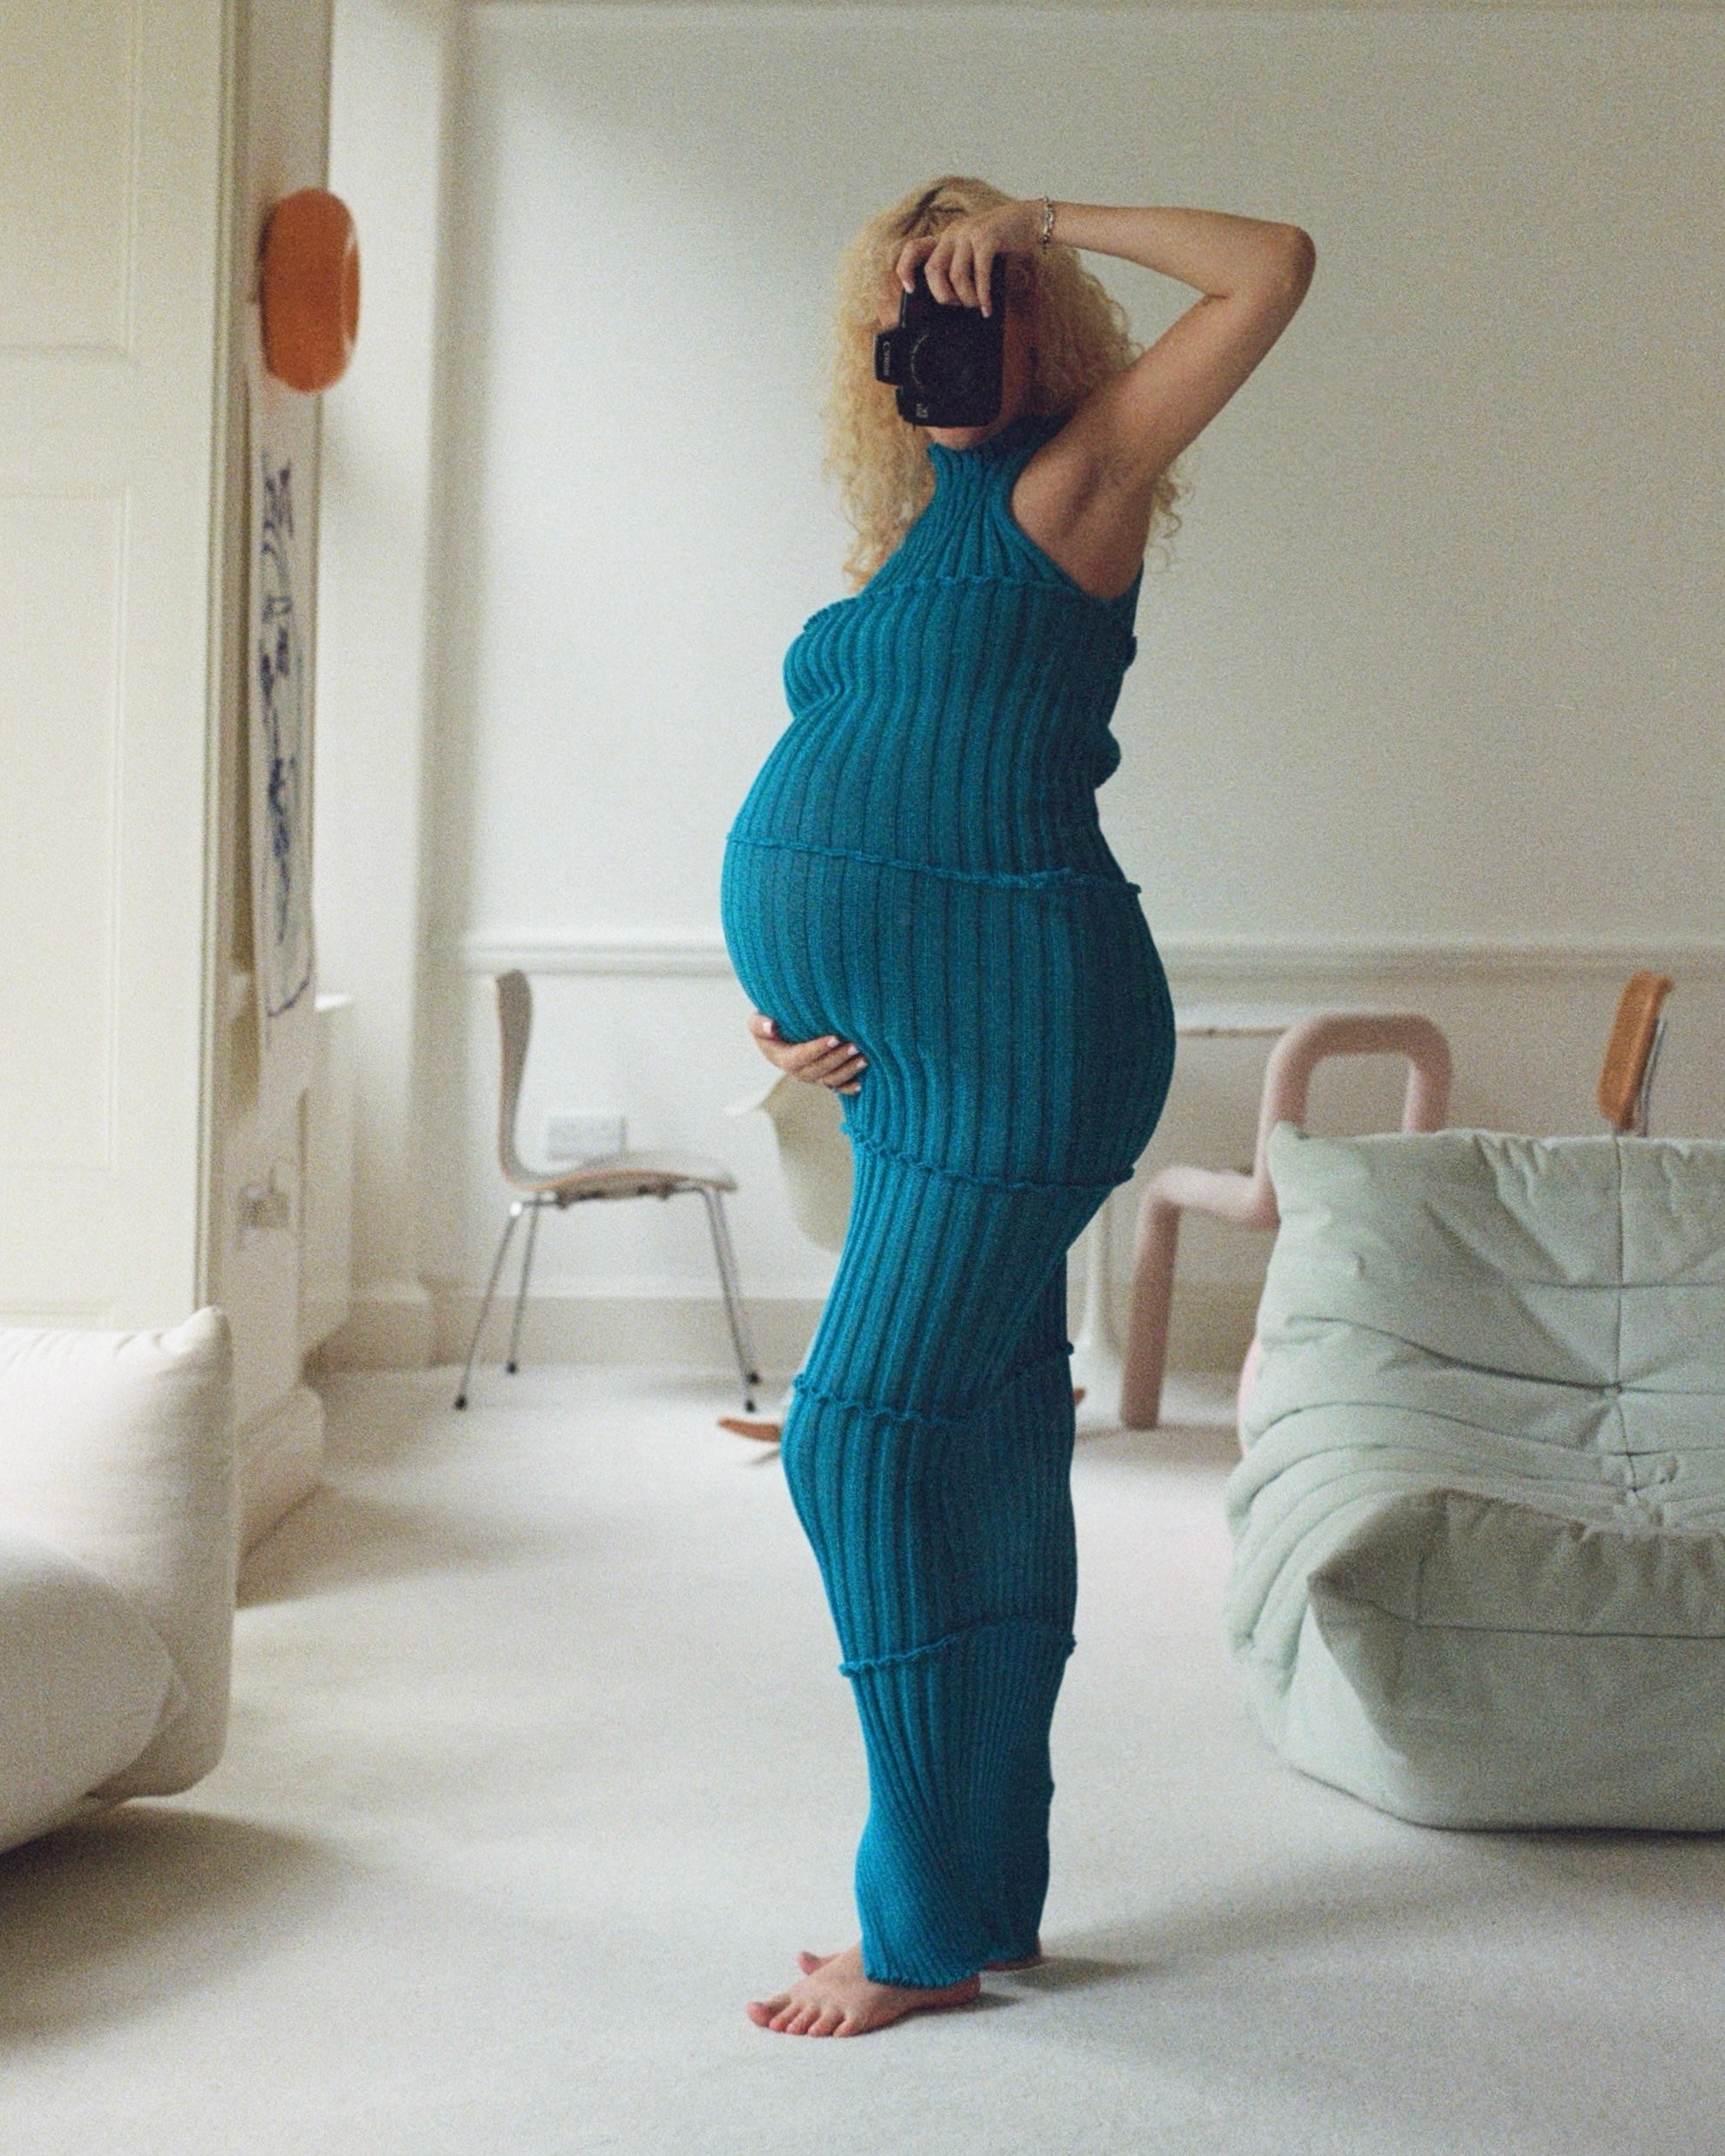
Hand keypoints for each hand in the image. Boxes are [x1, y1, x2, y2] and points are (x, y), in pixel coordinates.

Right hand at [749, 1013, 867, 1093]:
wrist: (780, 1033)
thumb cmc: (770, 1023)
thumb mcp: (757, 1021)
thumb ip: (759, 1024)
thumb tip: (771, 1026)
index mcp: (782, 1058)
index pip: (799, 1058)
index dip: (816, 1050)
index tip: (834, 1037)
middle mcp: (797, 1072)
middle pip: (817, 1071)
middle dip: (837, 1060)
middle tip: (855, 1046)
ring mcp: (811, 1077)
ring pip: (829, 1080)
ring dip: (847, 1072)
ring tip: (864, 1059)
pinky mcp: (823, 1078)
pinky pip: (836, 1087)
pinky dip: (848, 1088)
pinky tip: (861, 1084)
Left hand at [894, 200, 1041, 313]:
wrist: (1031, 220)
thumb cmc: (1004, 243)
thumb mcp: (976, 251)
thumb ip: (961, 265)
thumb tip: (952, 299)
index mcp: (946, 237)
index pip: (913, 248)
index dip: (905, 269)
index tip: (909, 289)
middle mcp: (953, 233)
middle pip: (933, 270)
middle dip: (943, 296)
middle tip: (957, 306)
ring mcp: (969, 234)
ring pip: (956, 276)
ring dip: (967, 299)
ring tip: (977, 306)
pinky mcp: (987, 238)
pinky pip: (979, 274)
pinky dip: (983, 296)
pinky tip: (987, 307)